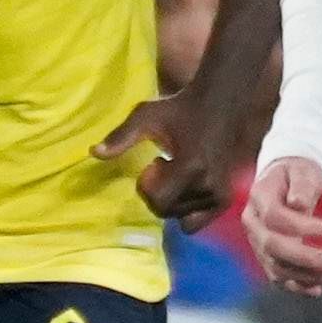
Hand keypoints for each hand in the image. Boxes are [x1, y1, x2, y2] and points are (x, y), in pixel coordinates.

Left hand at [98, 93, 240, 227]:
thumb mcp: (148, 115)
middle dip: (160, 193)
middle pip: (169, 212)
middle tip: (167, 165)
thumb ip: (121, 136)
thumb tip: (94, 152)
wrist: (226, 102)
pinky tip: (192, 184)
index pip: (160, 202)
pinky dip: (190, 209)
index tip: (155, 161)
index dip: (149, 185)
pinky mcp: (227, 198)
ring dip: (175, 199)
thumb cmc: (183, 107)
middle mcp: (210, 186)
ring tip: (181, 171)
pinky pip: (200, 221)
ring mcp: (222, 194)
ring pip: (183, 217)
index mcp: (192, 167)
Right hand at [243, 157, 321, 293]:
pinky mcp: (267, 256)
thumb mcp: (302, 171)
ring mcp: (257, 242)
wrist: (285, 182)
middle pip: (270, 246)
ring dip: (303, 275)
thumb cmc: (297, 174)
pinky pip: (278, 276)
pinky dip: (297, 286)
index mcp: (259, 197)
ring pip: (274, 266)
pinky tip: (316, 290)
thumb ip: (301, 185)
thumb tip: (298, 204)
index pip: (273, 217)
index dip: (298, 226)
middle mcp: (253, 222)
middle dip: (300, 258)